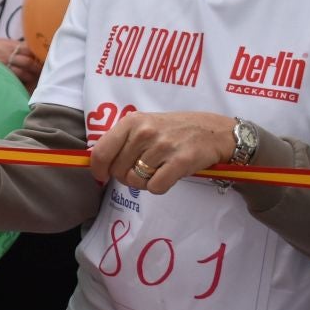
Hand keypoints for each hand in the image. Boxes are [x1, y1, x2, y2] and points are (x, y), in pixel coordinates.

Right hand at [0, 38, 39, 89]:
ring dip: (31, 77)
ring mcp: (3, 64)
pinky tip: (24, 86)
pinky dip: (20, 83)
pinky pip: (13, 79)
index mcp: (11, 45)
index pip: (30, 51)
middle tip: (44, 74)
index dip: (39, 57)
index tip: (45, 61)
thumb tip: (31, 52)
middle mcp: (8, 54)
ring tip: (36, 82)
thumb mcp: (2, 43)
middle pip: (29, 62)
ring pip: (22, 72)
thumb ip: (15, 47)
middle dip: (38, 68)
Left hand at [88, 110, 235, 195]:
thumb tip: (96, 161)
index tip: (102, 175)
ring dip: (145, 182)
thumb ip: (122, 140)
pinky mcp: (180, 162)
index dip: (98, 169)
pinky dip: (160, 187)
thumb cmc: (174, 130)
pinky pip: (156, 188)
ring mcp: (162, 147)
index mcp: (131, 121)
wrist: (214, 131)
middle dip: (126, 176)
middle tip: (143, 169)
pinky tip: (169, 175)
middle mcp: (144, 132)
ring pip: (136, 181)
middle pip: (118, 171)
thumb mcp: (145, 125)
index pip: (101, 152)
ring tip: (158, 169)